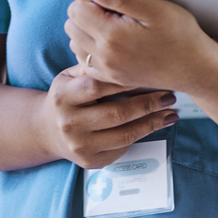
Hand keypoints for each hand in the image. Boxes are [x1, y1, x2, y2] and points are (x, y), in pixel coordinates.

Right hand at [38, 65, 178, 168]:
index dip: (126, 80)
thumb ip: (92, 67)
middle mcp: (69, 124)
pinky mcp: (90, 162)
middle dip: (148, 104)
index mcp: (63, 96)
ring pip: (125, 135)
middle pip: (117, 114)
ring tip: (170, 113)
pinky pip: (122, 148)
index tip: (149, 73)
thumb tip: (127, 55)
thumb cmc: (66, 96)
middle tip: (169, 96)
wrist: (47, 130)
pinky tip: (154, 125)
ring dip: (152, 123)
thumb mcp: (70, 76)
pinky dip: (141, 135)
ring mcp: (80, 146)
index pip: (98, 86)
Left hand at [65, 0, 216, 92]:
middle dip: (86, 12)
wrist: (195, 68)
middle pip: (71, 26)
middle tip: (113, 10)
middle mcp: (104, 56)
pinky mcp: (112, 78)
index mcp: (112, 36)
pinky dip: (90, 49)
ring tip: (113, 24)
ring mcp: (107, 70)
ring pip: (75, 43)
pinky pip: (84, 62)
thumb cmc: (181, 36)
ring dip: (87, 30)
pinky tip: (111, 41)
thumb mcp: (155, 8)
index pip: (76, 9)